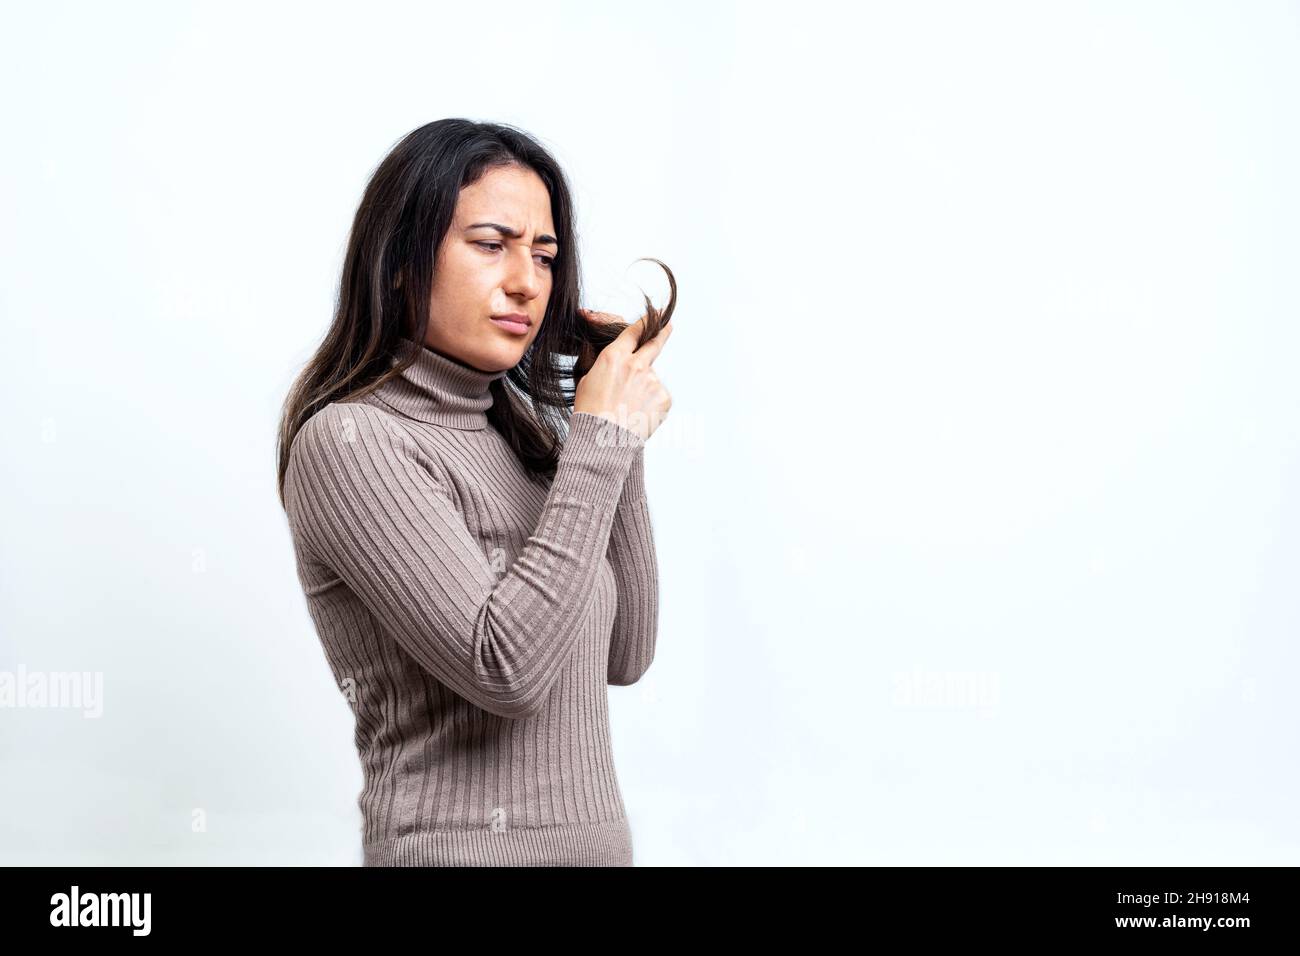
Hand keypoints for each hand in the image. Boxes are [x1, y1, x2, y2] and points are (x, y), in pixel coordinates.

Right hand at [574, 310, 672, 441]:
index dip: (645, 323)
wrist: (604, 439)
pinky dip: (652, 404)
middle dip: (663, 331)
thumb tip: (616, 358)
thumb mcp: (587, 380)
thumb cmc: (591, 412)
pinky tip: (639, 414)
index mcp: (614, 357)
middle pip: (655, 343)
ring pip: (652, 379)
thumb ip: (605, 365)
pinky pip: (659, 396)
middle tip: (669, 325)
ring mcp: (653, 381)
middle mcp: (636, 364)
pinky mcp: (664, 397)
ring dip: (644, 388)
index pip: (634, 332)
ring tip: (629, 408)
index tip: (655, 316)